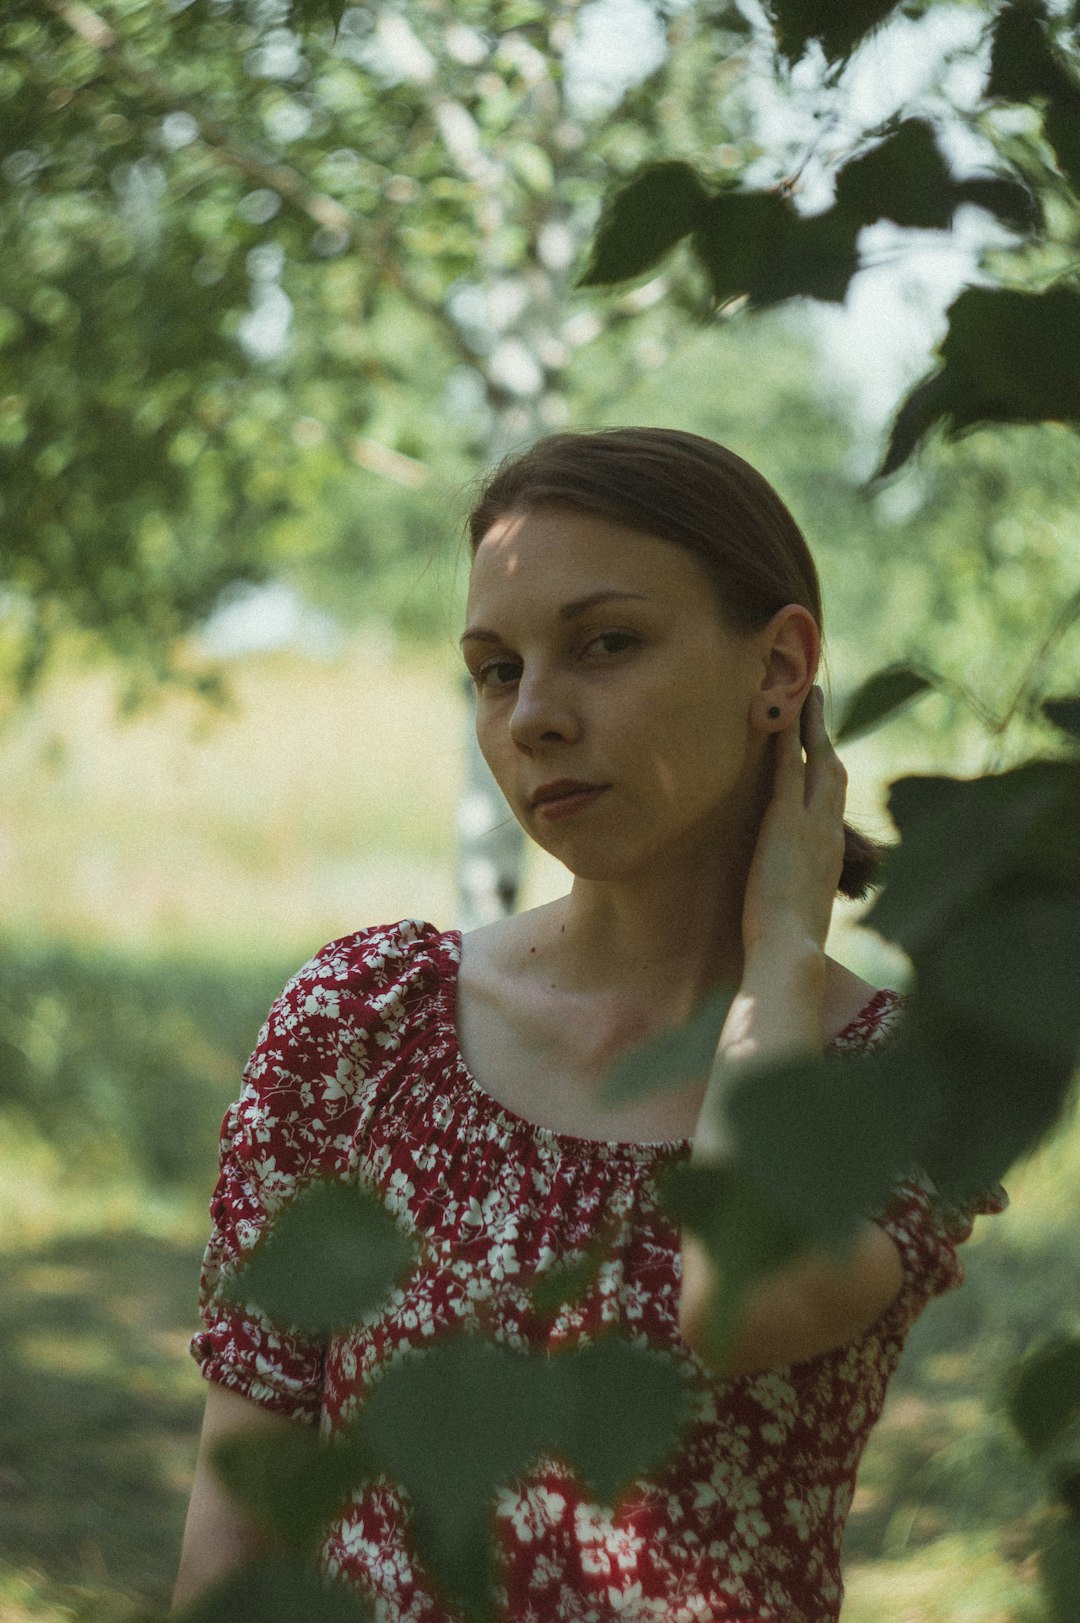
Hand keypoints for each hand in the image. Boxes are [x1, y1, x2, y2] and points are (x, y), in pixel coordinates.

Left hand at [740, 685, 847, 963]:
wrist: (793, 952)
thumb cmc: (789, 946)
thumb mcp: (799, 914)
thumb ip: (798, 896)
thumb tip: (790, 902)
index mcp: (831, 855)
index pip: (832, 802)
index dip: (829, 772)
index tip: (824, 750)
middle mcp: (829, 833)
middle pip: (833, 771)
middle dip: (825, 736)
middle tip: (816, 704)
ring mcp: (812, 824)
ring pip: (817, 761)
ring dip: (811, 725)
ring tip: (804, 694)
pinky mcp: (787, 822)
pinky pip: (789, 769)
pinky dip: (787, 740)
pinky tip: (780, 715)